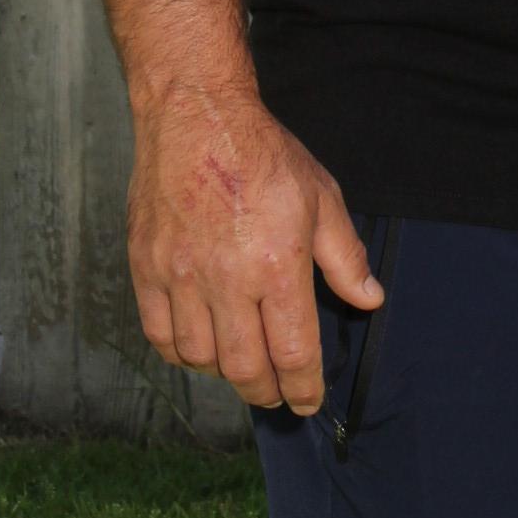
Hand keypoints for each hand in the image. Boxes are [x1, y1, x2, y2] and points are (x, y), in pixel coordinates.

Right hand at [126, 86, 381, 413]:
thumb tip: (369, 300)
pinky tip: (199, 346)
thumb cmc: (263, 154)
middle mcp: (226, 279)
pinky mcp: (147, 267)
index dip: (304, 388)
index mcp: (276, 265)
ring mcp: (181, 275)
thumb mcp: (322, 198)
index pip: (293, 352)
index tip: (308, 401)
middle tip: (276, 393)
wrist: (195, 116)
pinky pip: (159, 334)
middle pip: (244, 368)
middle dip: (265, 391)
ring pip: (199, 358)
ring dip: (224, 372)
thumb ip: (345, 257)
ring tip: (241, 365)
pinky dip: (180, 352)